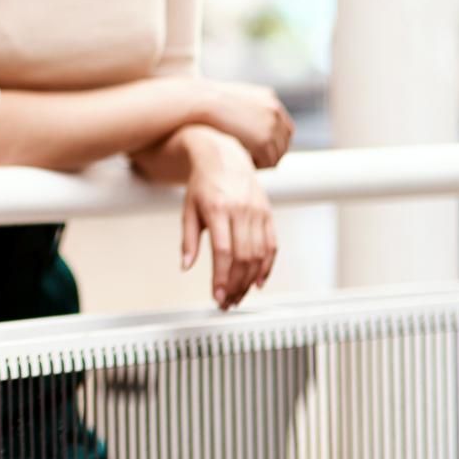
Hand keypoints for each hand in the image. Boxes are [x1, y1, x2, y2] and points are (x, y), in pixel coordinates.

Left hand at [181, 133, 277, 308]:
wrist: (224, 157)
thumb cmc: (202, 184)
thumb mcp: (188, 210)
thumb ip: (189, 240)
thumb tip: (186, 267)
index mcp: (218, 209)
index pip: (223, 251)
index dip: (221, 277)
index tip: (216, 295)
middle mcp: (241, 211)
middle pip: (243, 257)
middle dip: (235, 284)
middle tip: (226, 301)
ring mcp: (258, 212)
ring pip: (259, 255)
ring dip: (250, 280)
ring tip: (238, 296)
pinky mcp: (268, 214)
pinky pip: (272, 245)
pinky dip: (267, 267)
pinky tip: (258, 282)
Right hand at [198, 81, 294, 168]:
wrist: (199, 102)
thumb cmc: (205, 101)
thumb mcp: (231, 97)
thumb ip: (245, 106)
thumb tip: (246, 119)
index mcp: (269, 98)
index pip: (284, 127)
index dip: (273, 141)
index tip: (256, 148)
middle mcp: (275, 111)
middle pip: (284, 142)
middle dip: (270, 152)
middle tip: (252, 158)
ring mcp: (272, 126)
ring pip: (277, 154)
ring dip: (263, 159)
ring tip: (245, 160)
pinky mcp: (264, 142)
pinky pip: (268, 162)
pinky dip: (258, 165)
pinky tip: (243, 161)